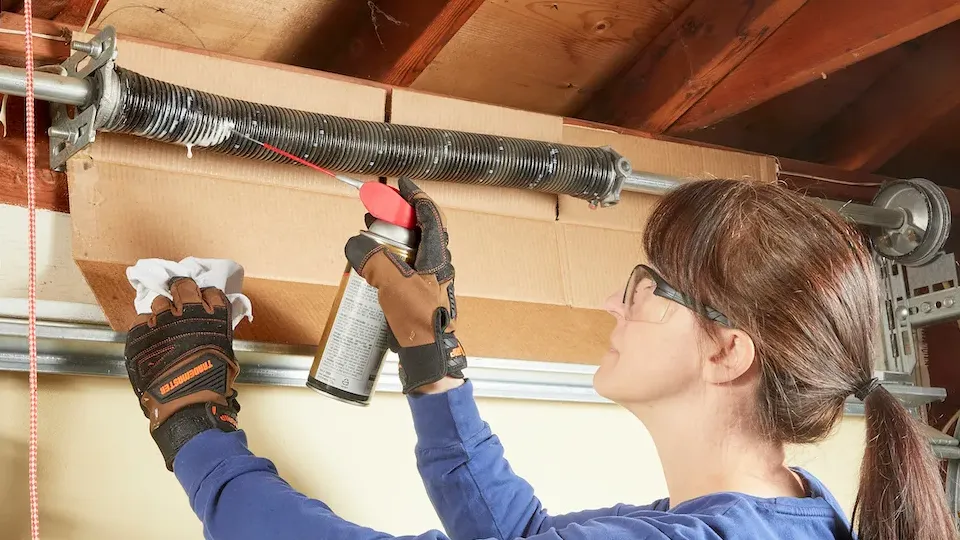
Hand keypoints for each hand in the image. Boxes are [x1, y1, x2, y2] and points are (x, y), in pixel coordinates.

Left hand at [124, 277, 240, 469]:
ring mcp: (161, 321)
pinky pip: (140, 321)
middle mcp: (188, 311)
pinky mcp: (139, 333)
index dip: (207, 297)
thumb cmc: (212, 384)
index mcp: (214, 317)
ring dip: (162, 310)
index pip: (211, 293)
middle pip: (183, 286)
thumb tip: (210, 331)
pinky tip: (149, 339)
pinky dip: (145, 328)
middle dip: (182, 290)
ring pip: (159, 302)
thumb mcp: (226, 354)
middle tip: (180, 298)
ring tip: (163, 324)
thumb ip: (216, 335)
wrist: (186, 403)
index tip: (204, 302)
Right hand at [345, 177, 466, 393]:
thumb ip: (373, 259)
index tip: (400, 184)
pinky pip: (406, 268)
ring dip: (393, 239)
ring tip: (370, 237)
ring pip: (413, 249)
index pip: (431, 215)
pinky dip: (391, 260)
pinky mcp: (420, 295)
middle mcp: (438, 264)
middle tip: (377, 212)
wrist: (429, 356)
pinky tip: (374, 268)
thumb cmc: (418, 320)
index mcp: (438, 255)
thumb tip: (356, 243)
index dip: (416, 196)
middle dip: (398, 217)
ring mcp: (430, 281)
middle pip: (420, 229)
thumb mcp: (392, 284)